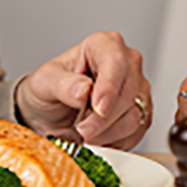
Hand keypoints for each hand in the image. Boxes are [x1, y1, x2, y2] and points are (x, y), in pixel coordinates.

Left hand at [15, 31, 149, 149]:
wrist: (52, 112)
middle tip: (82, 130)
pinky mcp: (142, 112)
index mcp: (104, 44)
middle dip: (103, 119)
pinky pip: (136, 133)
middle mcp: (126, 62)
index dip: (109, 87)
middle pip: (128, 92)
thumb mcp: (44, 82)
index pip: (116, 61)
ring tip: (84, 133)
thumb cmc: (50, 89)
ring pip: (134, 115)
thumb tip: (83, 91)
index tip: (98, 108)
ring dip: (106, 133)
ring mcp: (138, 88)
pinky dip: (114, 141)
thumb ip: (62, 84)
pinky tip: (97, 137)